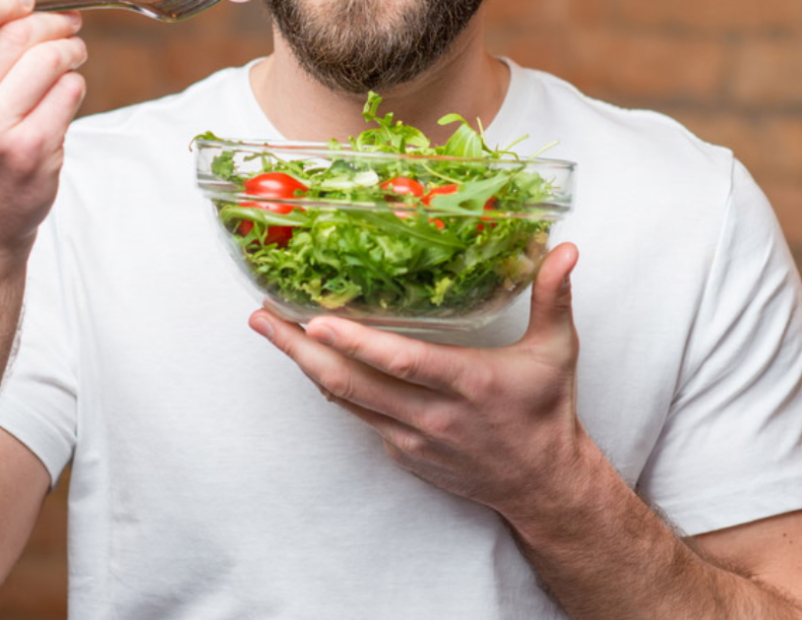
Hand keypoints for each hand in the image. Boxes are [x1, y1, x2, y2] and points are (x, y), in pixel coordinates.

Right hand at [0, 0, 87, 262]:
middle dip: (51, 23)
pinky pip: (67, 95)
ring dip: (70, 50)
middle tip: (67, 26)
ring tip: (73, 53)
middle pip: (15, 35)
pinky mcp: (31, 152)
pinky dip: (75, 85)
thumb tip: (10, 8)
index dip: (4, 1)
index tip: (27, 1)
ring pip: (48, 61)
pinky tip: (68, 90)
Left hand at [249, 243, 590, 520]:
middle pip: (351, 383)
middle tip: (262, 318)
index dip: (356, 343)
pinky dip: (331, 387)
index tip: (314, 319)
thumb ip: (553, 297)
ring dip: (304, 366)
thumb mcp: (557, 352)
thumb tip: (565, 248)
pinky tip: (311, 360)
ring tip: (271, 331)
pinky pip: (357, 416)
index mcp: (468, 383)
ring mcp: (411, 439)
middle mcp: (433, 415)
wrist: (540, 484)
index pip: (403, 362)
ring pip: (344, 401)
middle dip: (299, 350)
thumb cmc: (545, 412)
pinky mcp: (402, 453)